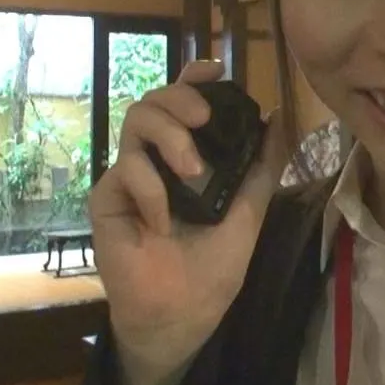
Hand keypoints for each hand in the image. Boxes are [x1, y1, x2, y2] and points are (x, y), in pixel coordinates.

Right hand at [88, 60, 287, 379]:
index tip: (215, 72)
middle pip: (155, 100)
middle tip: (205, 118)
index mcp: (189, 155)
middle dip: (181, 98)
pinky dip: (151, 190)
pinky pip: (125, 171)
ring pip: (135, 121)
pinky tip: (164, 223)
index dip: (194, 78)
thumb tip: (276, 116)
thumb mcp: (249, 210)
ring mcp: (129, 176)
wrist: (185, 313)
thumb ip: (261, 165)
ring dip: (169, 136)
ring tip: (192, 171)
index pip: (183, 102)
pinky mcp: (107, 200)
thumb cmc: (213, 265)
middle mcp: (156, 158)